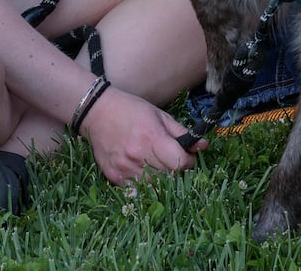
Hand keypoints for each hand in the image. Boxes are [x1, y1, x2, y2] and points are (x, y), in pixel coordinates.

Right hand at [81, 87, 199, 186]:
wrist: (96, 112)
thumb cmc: (131, 110)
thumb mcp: (159, 115)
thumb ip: (181, 133)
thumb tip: (203, 146)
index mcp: (152, 138)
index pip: (180, 163)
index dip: (189, 161)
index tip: (187, 156)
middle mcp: (138, 156)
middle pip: (170, 177)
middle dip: (178, 171)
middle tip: (174, 161)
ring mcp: (125, 169)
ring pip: (155, 186)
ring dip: (163, 179)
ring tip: (160, 166)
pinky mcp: (114, 177)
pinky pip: (137, 190)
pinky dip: (145, 184)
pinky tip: (145, 172)